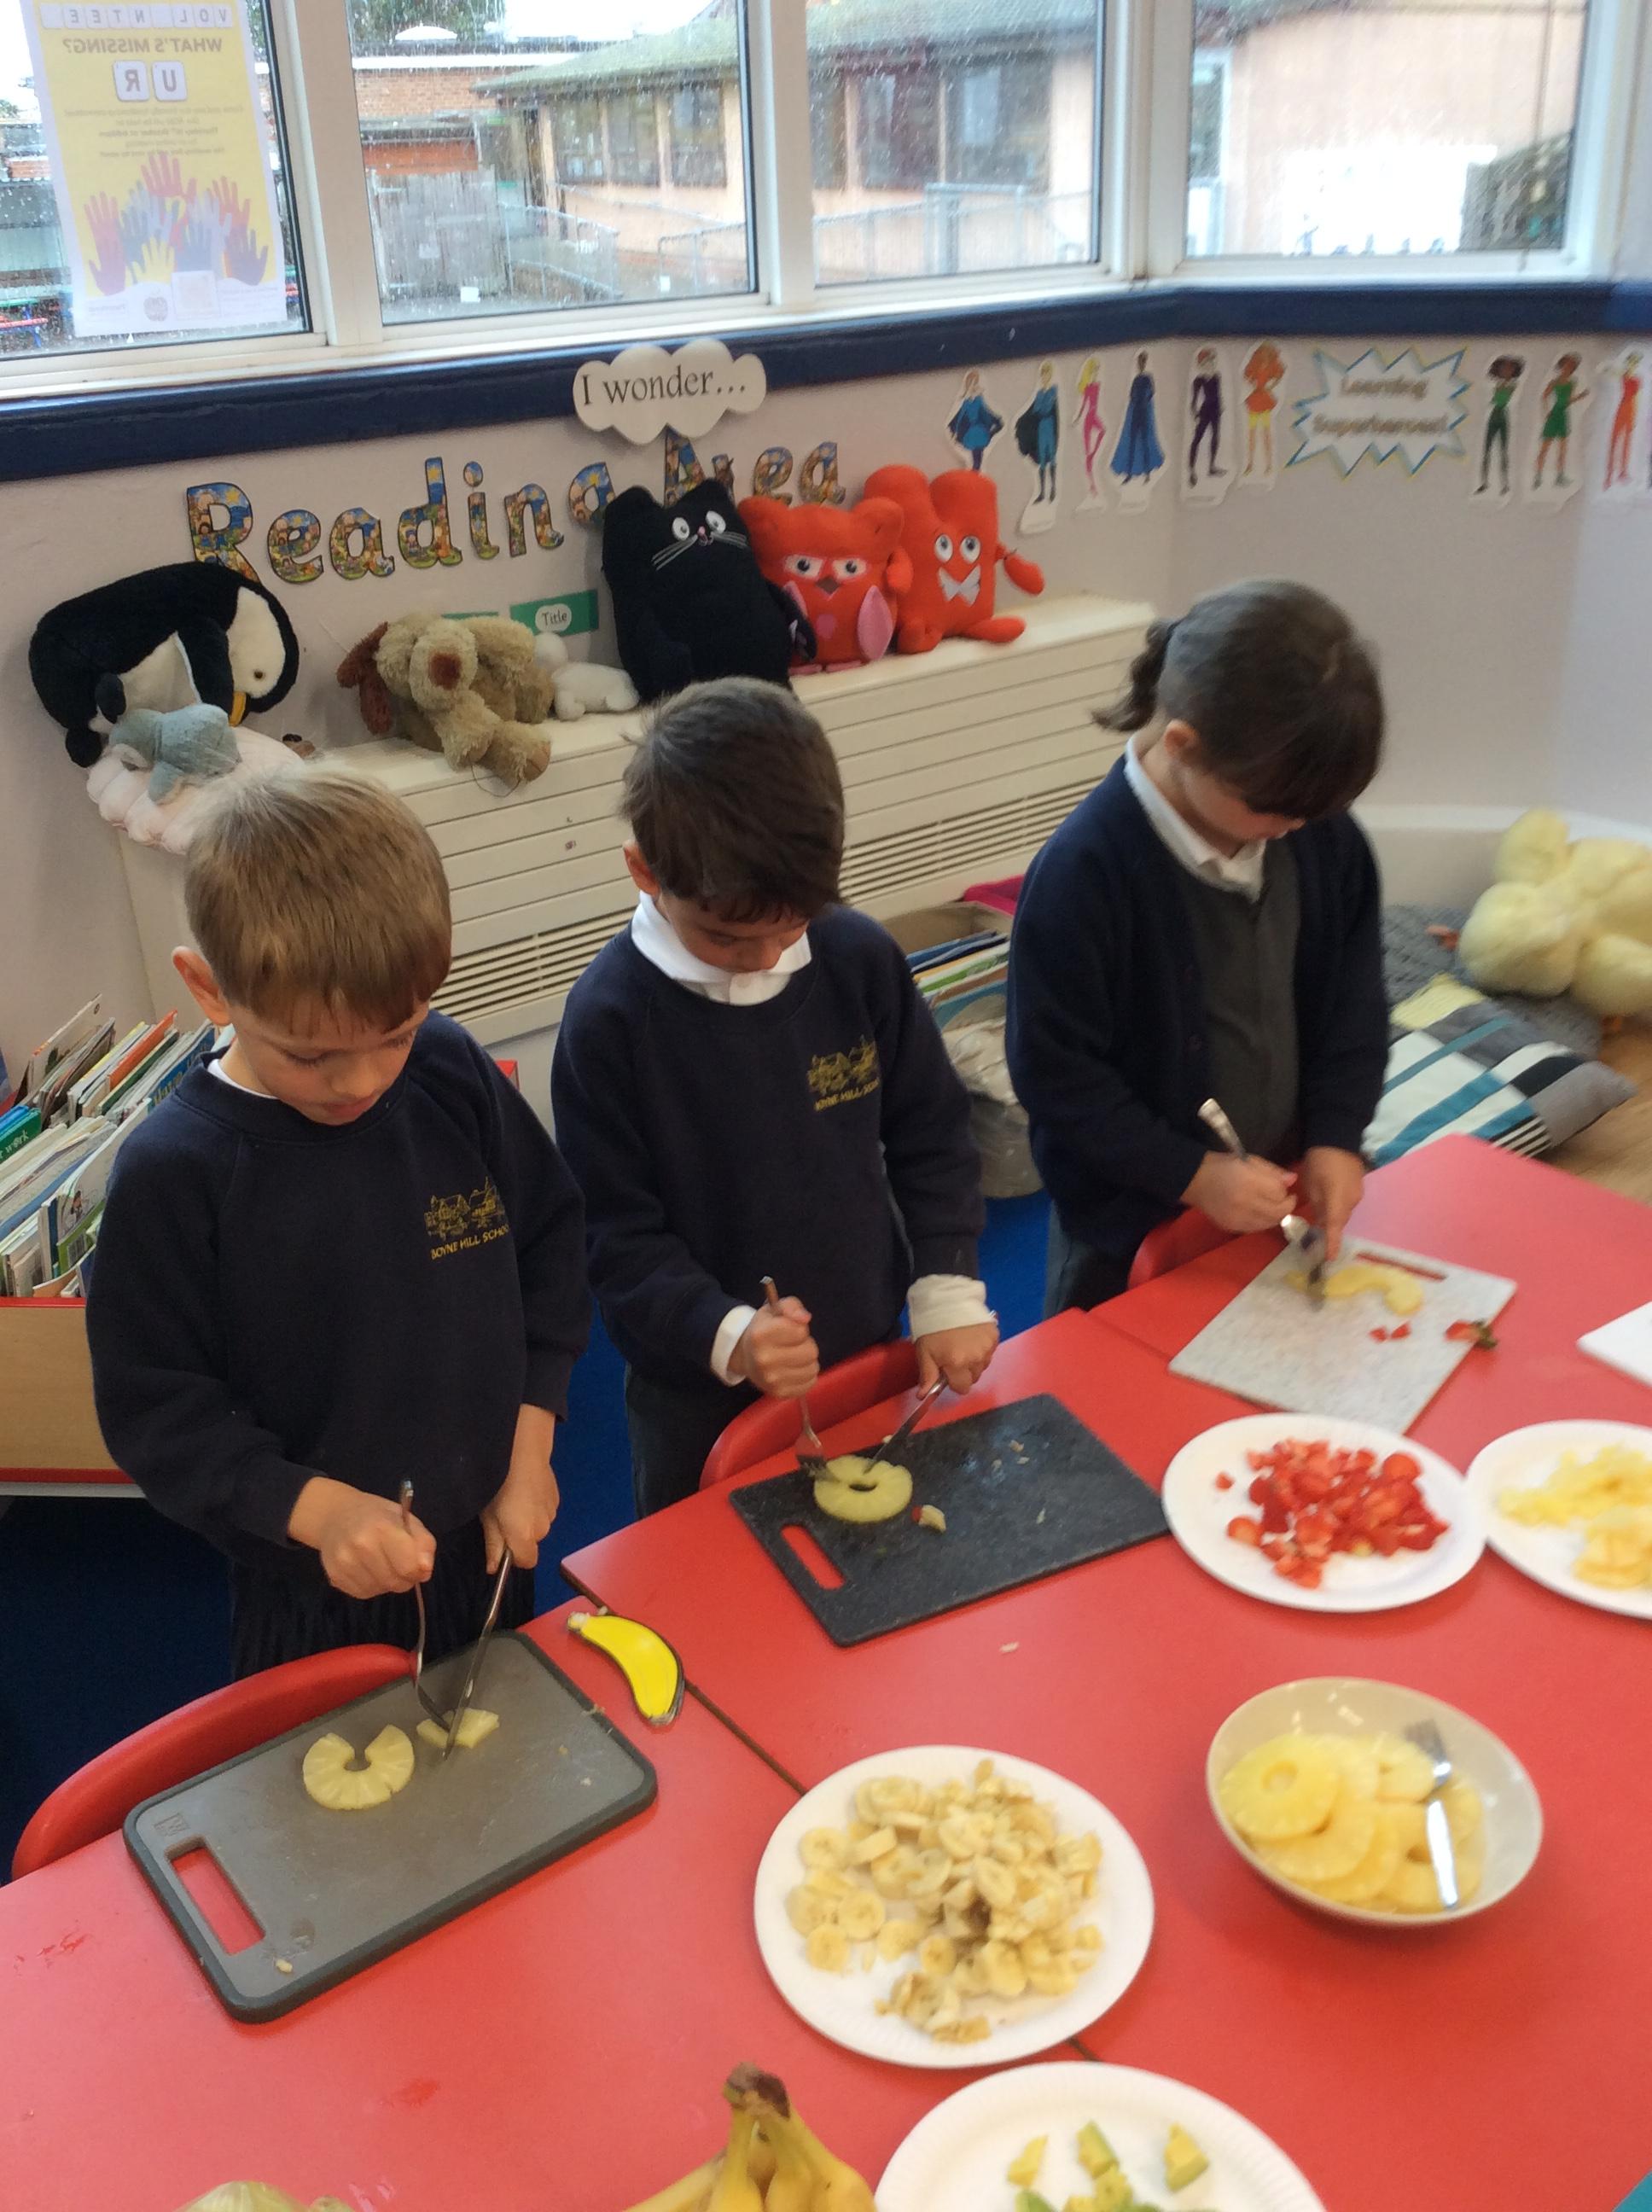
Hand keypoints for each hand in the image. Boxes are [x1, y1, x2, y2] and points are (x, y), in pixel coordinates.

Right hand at [288, 1477, 433, 1600]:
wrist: (335, 1515)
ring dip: (386, 1583)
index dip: (418, 1570)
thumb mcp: (406, 1519)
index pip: (409, 1567)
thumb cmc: (376, 1515)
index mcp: (382, 1527)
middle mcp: (360, 1545)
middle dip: (403, 1578)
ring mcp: (344, 1562)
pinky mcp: (334, 1576)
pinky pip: (362, 1593)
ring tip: (381, 1563)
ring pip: (379, 1590)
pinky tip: (366, 1568)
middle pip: (394, 1582)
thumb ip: (423, 1543)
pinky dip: (370, 1586)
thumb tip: (425, 1570)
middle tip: (399, 1562)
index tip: (416, 1563)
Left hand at [482, 1405, 559, 1572]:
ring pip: (539, 1526)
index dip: (514, 1556)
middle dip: (520, 1535)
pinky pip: (545, 1511)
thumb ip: (493, 1545)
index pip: (527, 1562)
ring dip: (529, 1519)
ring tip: (516, 1498)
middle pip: (532, 1543)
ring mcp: (552, 1512)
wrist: (521, 1452)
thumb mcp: (488, 1517)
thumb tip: (493, 1569)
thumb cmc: (498, 1486)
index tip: (503, 1542)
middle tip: (504, 1515)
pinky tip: (527, 1489)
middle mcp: (543, 1529)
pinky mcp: (557, 1497)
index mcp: (525, 1537)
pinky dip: (536, 1506)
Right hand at [730, 1296, 819, 1397]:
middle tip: (792, 1345)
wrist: (746, 1356)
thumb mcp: (774, 1310)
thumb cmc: (765, 1330)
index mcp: (760, 1335)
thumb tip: (805, 1318)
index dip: (799, 1328)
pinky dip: (805, 1376)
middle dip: (806, 1345)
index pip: (800, 1331)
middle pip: (811, 1351)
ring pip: (813, 1368)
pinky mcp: (780, 1393)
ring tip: (793, 1357)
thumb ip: (792, 1306)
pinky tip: (792, 1370)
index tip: (789, 1330)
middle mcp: (764, 1359)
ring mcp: (771, 1379)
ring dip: (807, 1361)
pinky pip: (810, 1383)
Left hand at [916, 1321, 999, 1394]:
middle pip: (973, 1378)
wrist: (948, 1298)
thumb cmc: (932, 1327)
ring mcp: (988, 1347)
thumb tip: (923, 1396)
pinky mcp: (995, 1336)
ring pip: (983, 1366)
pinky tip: (972, 1338)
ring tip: (963, 1345)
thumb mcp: (924, 1352)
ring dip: (974, 1361)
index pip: (962, 1388)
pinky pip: (990, 1352)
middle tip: (954, 1357)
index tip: (947, 1371)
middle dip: (964, 1372)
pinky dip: (982, 1349)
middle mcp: (976, 1359)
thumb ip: (927, 1375)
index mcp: (957, 1364)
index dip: (953, 1382)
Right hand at [1184, 1151, 1295, 1234]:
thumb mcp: (1249, 1160)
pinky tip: (1259, 1212)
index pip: (1279, 1192)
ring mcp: (1237, 1217)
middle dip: (1286, 1205)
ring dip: (1276, 1215)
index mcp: (1248, 1180)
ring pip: (1270, 1222)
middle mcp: (1244, 1201)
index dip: (1284, 1189)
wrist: (1194, 1180)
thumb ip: (1272, 1171)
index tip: (1282, 1185)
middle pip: (1278, 1211)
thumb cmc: (1223, 1165)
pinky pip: (1257, 1228)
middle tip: (1286, 1198)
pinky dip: (1263, 1221)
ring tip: (1273, 1205)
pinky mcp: (1232, 1227)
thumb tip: (1292, 1180)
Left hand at [1298, 1146, 1364, 1261]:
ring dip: (1334, 1215)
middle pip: (1340, 1220)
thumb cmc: (1319, 1161)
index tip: (1330, 1259)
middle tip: (1317, 1237)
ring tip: (1321, 1217)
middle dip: (1330, 1229)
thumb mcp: (1311, 1185)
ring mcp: (1358, 1193)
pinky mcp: (1359, 1185)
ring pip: (1344, 1211)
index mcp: (1338, 1201)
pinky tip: (1329, 1201)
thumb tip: (1320, 1221)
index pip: (1335, 1228)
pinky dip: (1338, 1205)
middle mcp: (1352, 1200)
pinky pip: (1347, 1201)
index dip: (1332, 1244)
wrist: (1337, 1135)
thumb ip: (1317, 1205)